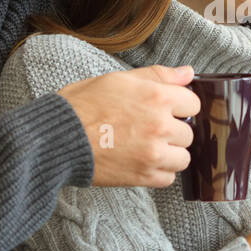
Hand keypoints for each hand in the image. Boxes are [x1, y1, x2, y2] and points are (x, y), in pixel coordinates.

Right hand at [57, 65, 201, 187]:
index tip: (166, 109)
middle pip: (188, 132)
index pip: (193, 104)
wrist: (57, 138)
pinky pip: (168, 178)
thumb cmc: (82, 105)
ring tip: (147, 147)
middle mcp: (160, 126)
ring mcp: (153, 153)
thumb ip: (158, 76)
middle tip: (149, 128)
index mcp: (157, 97)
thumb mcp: (119, 79)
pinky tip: (140, 161)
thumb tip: (188, 73)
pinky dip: (158, 172)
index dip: (179, 106)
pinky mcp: (143, 176)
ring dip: (169, 153)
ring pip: (183, 157)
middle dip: (172, 130)